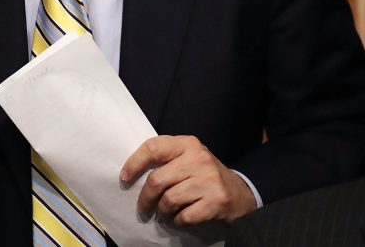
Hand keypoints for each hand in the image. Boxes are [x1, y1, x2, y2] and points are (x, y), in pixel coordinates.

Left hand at [120, 135, 256, 225]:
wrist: (240, 194)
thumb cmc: (205, 175)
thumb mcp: (189, 157)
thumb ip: (168, 159)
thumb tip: (133, 172)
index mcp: (188, 144)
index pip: (154, 147)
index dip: (135, 163)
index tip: (124, 177)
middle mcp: (198, 158)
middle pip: (157, 180)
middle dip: (145, 198)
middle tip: (144, 207)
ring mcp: (208, 180)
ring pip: (168, 200)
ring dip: (162, 211)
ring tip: (165, 212)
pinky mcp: (215, 201)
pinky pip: (183, 216)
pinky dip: (177, 220)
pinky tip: (181, 216)